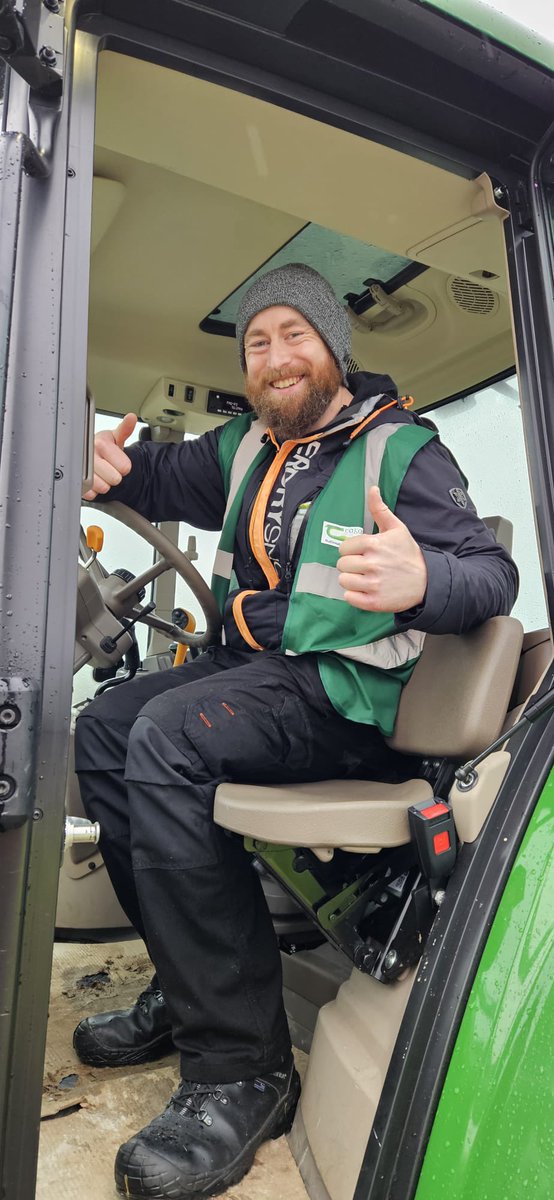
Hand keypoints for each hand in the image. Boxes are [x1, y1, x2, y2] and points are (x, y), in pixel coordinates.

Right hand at [82, 413, 137, 499]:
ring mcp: (80, 469)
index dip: (123, 466)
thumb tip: (131, 418)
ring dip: (104, 484)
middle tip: (108, 467)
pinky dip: (94, 490)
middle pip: (115, 479)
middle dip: (114, 475)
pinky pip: (91, 493)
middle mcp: (88, 455)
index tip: (117, 460)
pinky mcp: (75, 482)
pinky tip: (93, 481)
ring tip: (100, 473)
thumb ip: (125, 430)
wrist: (88, 456)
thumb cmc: (102, 448)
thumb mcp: (115, 438)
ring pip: (103, 487)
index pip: (125, 467)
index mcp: (100, 443)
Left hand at [337, 485, 426, 612]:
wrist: (427, 581)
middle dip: (351, 565)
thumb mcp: (397, 528)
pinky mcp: (374, 602)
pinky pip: (349, 598)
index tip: (363, 553)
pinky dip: (354, 595)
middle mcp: (372, 564)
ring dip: (351, 580)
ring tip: (365, 578)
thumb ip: (380, 509)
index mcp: (373, 544)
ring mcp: (373, 584)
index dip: (352, 550)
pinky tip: (366, 590)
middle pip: (341, 564)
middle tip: (365, 566)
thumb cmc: (408, 553)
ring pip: (343, 581)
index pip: (343, 547)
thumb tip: (372, 488)